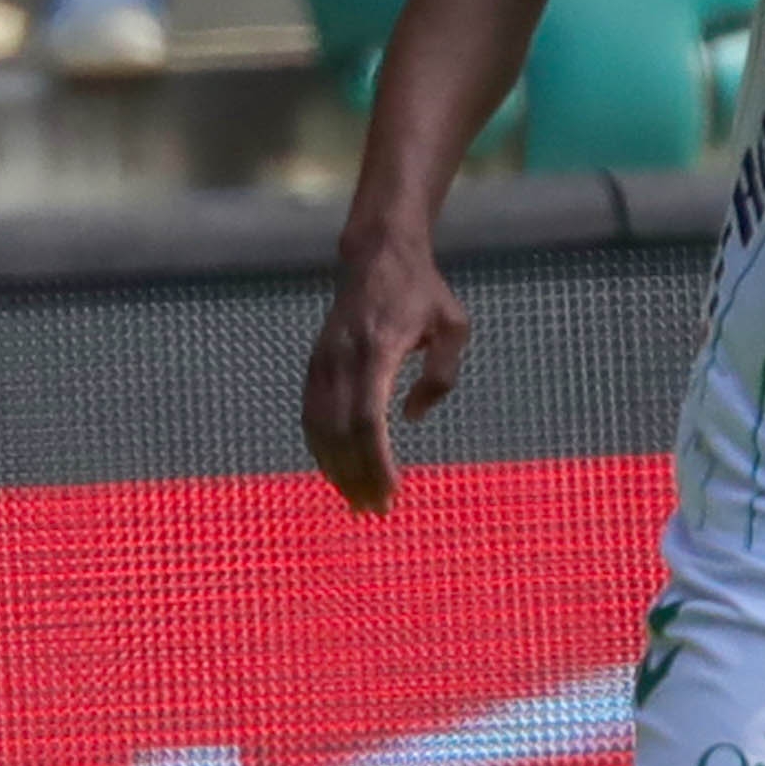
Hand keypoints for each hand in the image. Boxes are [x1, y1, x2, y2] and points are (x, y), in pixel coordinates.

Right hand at [301, 239, 469, 515]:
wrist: (377, 255)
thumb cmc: (422, 292)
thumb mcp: (453, 326)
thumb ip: (441, 374)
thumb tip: (411, 418)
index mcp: (377, 350)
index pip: (369, 420)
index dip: (377, 462)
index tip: (393, 491)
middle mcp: (342, 359)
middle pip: (342, 433)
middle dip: (358, 476)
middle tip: (377, 510)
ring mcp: (323, 362)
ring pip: (320, 428)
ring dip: (336, 469)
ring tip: (357, 501)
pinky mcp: (315, 365)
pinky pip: (311, 415)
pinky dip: (320, 449)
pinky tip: (335, 472)